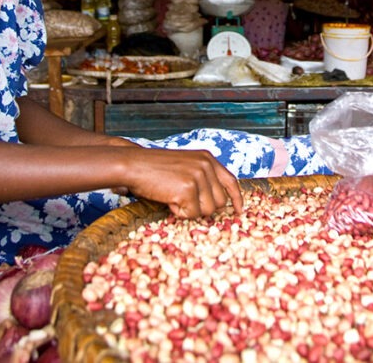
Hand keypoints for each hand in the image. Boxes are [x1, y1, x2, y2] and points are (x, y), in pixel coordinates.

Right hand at [122, 148, 243, 219]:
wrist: (133, 164)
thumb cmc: (154, 168)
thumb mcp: (185, 166)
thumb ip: (202, 178)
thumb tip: (218, 203)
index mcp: (207, 158)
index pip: (231, 181)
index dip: (237, 198)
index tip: (239, 211)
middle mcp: (206, 165)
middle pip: (220, 201)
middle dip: (203, 207)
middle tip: (183, 200)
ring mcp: (198, 176)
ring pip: (208, 210)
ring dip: (190, 210)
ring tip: (173, 197)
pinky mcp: (188, 189)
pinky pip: (191, 214)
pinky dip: (178, 212)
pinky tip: (168, 200)